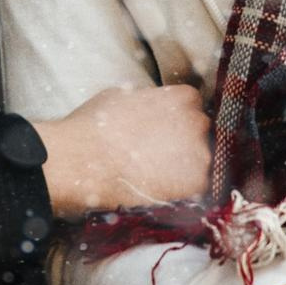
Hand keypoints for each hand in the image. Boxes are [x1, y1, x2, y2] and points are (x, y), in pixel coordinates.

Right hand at [34, 83, 209, 216]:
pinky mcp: (195, 183)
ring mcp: (200, 154)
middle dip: (183, 139)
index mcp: (182, 97)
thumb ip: (147, 98)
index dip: (175, 117)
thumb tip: (148, 103)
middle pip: (199, 131)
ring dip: (183, 165)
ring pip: (199, 159)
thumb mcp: (121, 95)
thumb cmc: (97, 124)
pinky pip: (196, 187)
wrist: (85, 160)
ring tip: (154, 173)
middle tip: (157, 151)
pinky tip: (158, 187)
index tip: (162, 127)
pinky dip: (181, 189)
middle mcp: (198, 122)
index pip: (191, 104)